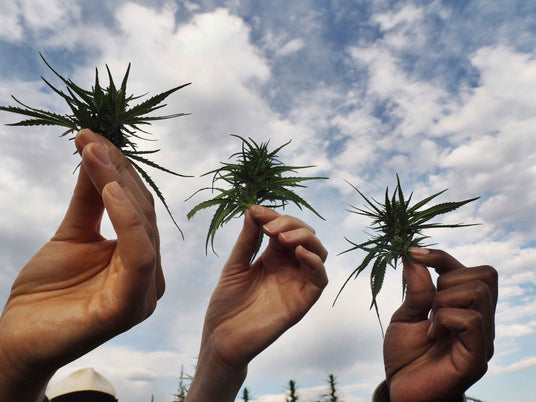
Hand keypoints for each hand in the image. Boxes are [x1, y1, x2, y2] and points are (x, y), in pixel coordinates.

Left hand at [0, 129, 162, 400]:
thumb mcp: (71, 234)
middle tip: (90, 140)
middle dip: (117, 172)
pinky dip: (127, 221)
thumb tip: (96, 151)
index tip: (91, 137)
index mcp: (140, 258)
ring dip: (119, 187)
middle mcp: (149, 273)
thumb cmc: (47, 290)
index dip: (118, 170)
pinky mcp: (130, 307)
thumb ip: (89, 199)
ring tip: (95, 154)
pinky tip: (110, 190)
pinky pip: (138, 256)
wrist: (19, 337)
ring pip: (143, 229)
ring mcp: (143, 291)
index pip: (138, 206)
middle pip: (143, 213)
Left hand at [186, 205, 327, 401]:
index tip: (256, 212)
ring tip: (282, 237)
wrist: (221, 339)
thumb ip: (247, 240)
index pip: (285, 229)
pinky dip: (315, 261)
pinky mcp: (303, 301)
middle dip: (290, 224)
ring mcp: (297, 283)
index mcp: (272, 258)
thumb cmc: (226, 304)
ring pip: (318, 252)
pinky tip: (298, 252)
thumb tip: (253, 209)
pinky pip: (320, 278)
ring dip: (305, 238)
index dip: (274, 217)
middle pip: (305, 236)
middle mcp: (289, 268)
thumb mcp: (235, 265)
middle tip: (269, 228)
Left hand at [383, 248, 497, 401]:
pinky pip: (472, 320)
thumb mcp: (406, 316)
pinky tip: (432, 334)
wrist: (401, 391)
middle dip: (448, 278)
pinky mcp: (478, 356)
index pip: (469, 269)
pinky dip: (445, 319)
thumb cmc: (406, 356)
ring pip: (479, 292)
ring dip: (444, 300)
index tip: (412, 253)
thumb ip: (416, 289)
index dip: (442, 256)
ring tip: (430, 323)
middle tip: (429, 304)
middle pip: (485, 275)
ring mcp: (483, 338)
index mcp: (464, 307)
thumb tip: (414, 257)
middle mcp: (480, 320)